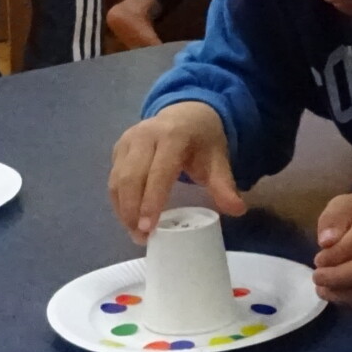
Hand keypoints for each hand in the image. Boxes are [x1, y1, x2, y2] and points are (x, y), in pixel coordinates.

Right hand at [108, 100, 243, 239]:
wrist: (186, 113)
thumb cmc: (202, 140)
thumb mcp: (218, 159)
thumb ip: (224, 185)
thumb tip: (237, 210)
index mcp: (173, 136)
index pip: (159, 171)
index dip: (152, 200)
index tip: (148, 227)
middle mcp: (145, 135)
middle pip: (131, 177)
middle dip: (132, 210)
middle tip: (141, 238)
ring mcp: (128, 140)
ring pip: (118, 179)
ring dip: (123, 209)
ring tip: (134, 233)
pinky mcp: (119, 148)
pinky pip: (114, 178)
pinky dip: (118, 201)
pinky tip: (128, 219)